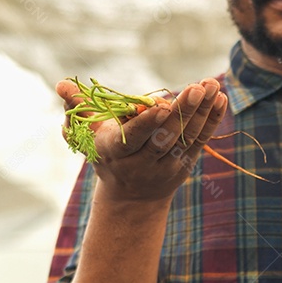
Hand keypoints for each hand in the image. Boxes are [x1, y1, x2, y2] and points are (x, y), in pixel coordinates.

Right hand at [56, 78, 228, 203]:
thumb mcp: (87, 134)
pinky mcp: (185, 164)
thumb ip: (77, 107)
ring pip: (186, 138)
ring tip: (211, 85)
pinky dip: (211, 120)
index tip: (162, 105)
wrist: (130, 199)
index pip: (133, 139)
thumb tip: (61, 83)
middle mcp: (142, 163)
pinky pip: (201, 141)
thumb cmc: (105, 154)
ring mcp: (167, 166)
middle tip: (196, 87)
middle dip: (182, 113)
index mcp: (115, 153)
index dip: (148, 124)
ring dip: (202, 111)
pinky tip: (219, 98)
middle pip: (165, 137)